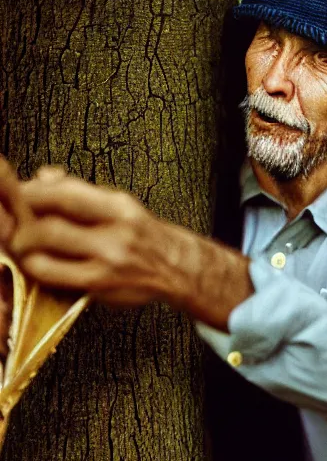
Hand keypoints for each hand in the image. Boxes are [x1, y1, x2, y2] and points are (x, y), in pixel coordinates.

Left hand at [6, 162, 253, 329]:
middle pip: (51, 222)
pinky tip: (36, 262)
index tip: (17, 196)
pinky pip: (54, 276)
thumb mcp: (119, 204)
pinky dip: (36, 267)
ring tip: (21, 242)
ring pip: (48, 249)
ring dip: (24, 245)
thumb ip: (80, 191)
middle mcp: (116, 231)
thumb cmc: (142, 233)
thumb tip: (43, 176)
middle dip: (21, 222)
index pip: (64, 193)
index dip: (32, 193)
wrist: (175, 266)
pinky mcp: (102, 285)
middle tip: (12, 223)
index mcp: (119, 206)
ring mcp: (109, 260)